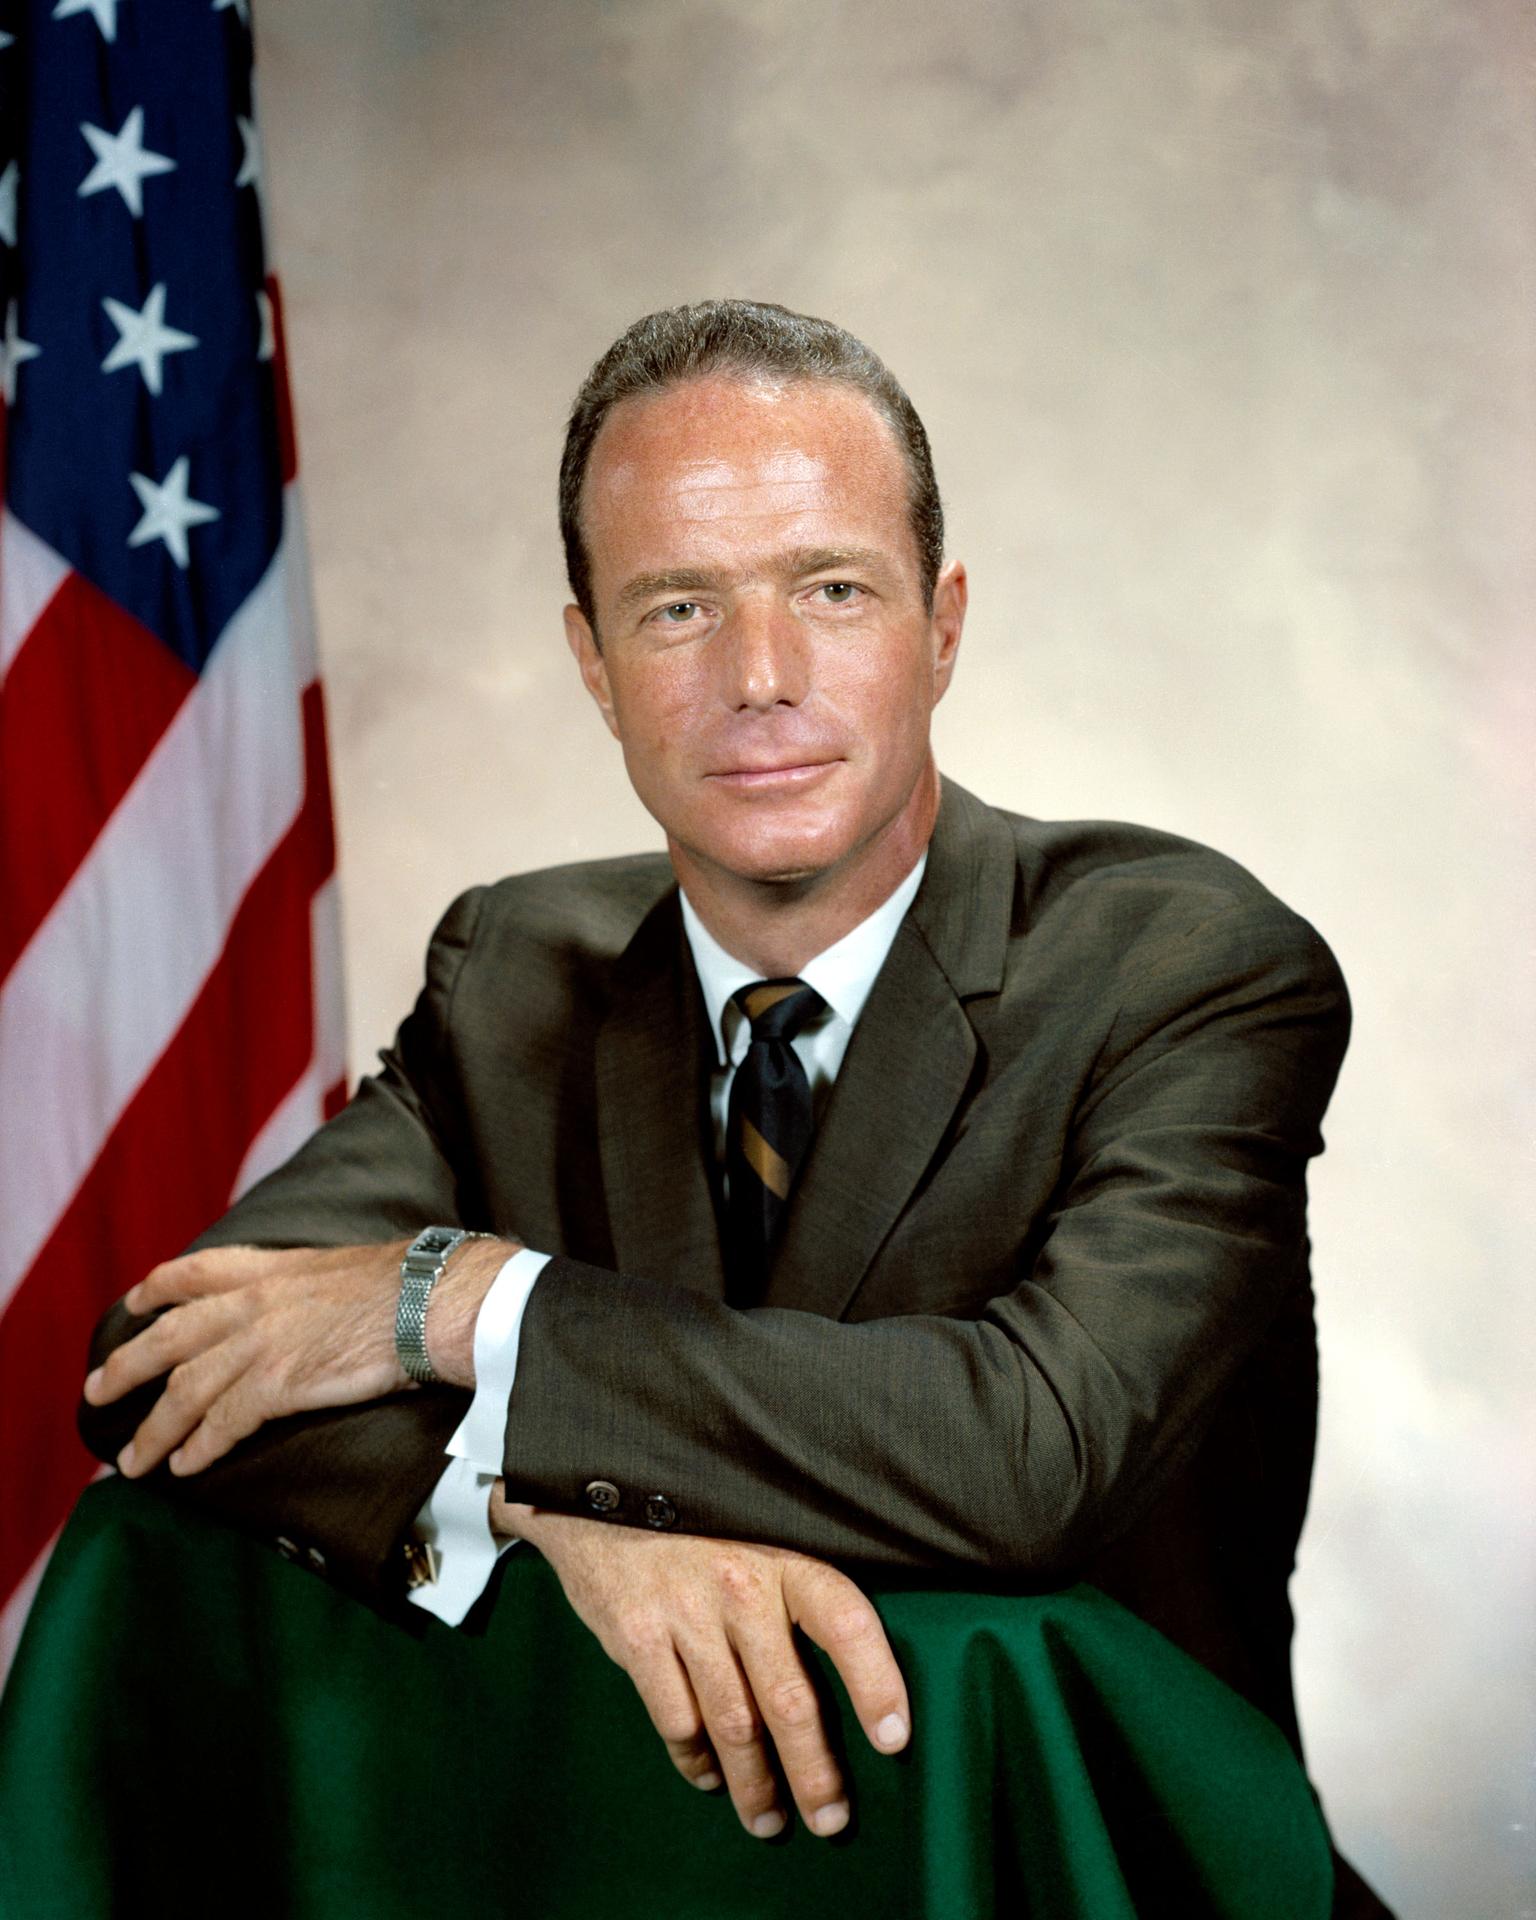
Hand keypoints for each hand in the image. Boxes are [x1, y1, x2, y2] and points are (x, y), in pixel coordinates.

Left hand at [83, 1236, 513, 1477]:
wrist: (427, 1303)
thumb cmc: (402, 1288)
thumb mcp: (337, 1269)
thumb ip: (303, 1288)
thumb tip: (304, 1307)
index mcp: (269, 1269)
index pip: (194, 1272)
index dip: (157, 1289)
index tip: (135, 1305)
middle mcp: (252, 1303)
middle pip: (170, 1337)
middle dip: (126, 1367)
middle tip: (96, 1392)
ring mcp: (260, 1344)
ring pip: (186, 1392)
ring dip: (154, 1430)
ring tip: (134, 1460)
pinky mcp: (277, 1384)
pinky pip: (223, 1423)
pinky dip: (198, 1447)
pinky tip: (184, 1466)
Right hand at [501, 1496, 909, 1840]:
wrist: (603, 1485)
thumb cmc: (700, 1519)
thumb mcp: (758, 1529)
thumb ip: (794, 1586)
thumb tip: (847, 1666)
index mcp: (784, 1555)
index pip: (846, 1622)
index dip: (876, 1683)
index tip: (895, 1739)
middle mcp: (741, 1584)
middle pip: (789, 1699)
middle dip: (814, 1771)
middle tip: (832, 1820)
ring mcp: (685, 1612)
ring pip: (733, 1724)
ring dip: (755, 1784)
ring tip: (769, 1821)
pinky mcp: (636, 1635)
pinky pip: (676, 1720)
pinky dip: (695, 1759)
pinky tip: (709, 1776)